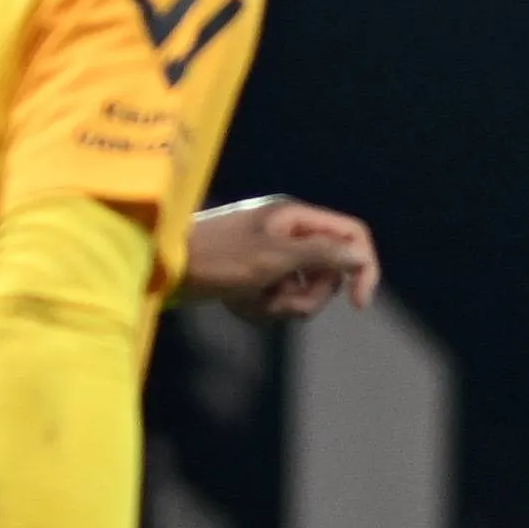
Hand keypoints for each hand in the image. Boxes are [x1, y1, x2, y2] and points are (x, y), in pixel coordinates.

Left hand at [181, 195, 378, 324]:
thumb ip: (321, 255)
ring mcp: (272, 257)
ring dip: (280, 306)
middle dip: (307, 296)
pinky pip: (278, 302)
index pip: (352, 235)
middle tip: (277, 298)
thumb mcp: (274, 257)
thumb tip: (360, 256)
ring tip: (248, 300)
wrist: (165, 267)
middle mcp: (289, 234)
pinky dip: (261, 309)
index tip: (358, 304)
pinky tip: (236, 303)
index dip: (363, 267)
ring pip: (303, 293)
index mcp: (296, 218)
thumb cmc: (217, 257)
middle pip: (329, 273)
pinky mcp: (256, 278)